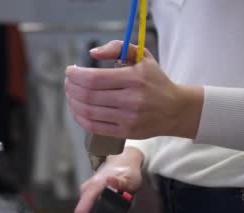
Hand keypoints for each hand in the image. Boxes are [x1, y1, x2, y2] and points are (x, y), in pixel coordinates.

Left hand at [65, 40, 203, 139]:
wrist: (175, 109)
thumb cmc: (155, 80)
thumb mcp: (143, 56)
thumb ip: (117, 48)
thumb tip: (92, 53)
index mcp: (134, 78)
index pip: (94, 78)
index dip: (75, 75)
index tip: (70, 71)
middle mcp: (131, 100)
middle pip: (87, 95)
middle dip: (71, 87)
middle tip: (68, 82)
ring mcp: (128, 118)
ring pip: (88, 112)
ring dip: (72, 102)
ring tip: (71, 94)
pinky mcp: (126, 132)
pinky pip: (94, 127)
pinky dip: (80, 118)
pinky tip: (77, 109)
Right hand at [75, 147, 143, 212]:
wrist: (123, 160)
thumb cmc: (128, 171)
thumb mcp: (129, 179)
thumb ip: (120, 182)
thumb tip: (109, 181)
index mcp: (93, 187)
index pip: (81, 210)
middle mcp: (86, 188)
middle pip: (81, 212)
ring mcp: (86, 189)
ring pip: (84, 208)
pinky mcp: (88, 190)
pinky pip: (86, 205)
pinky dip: (94, 211)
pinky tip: (105, 211)